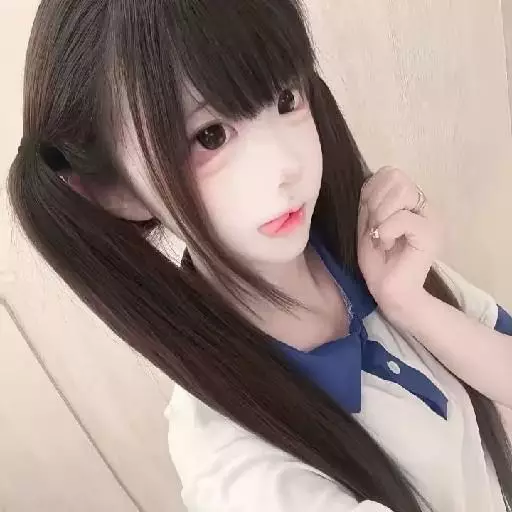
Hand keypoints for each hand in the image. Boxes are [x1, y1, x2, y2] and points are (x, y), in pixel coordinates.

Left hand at [357, 166, 442, 314]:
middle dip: (375, 202)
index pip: (389, 172)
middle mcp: (424, 206)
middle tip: (375, 228)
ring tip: (381, 237)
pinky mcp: (432, 234)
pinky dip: (386, 230)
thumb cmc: (378, 263)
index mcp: (410, 202)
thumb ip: (371, 202)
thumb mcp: (368, 225)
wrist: (389, 293)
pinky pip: (403, 217)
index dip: (371, 191)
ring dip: (381, 215)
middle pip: (395, 176)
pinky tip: (387, 245)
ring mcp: (431, 218)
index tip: (369, 217)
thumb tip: (371, 181)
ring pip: (401, 191)